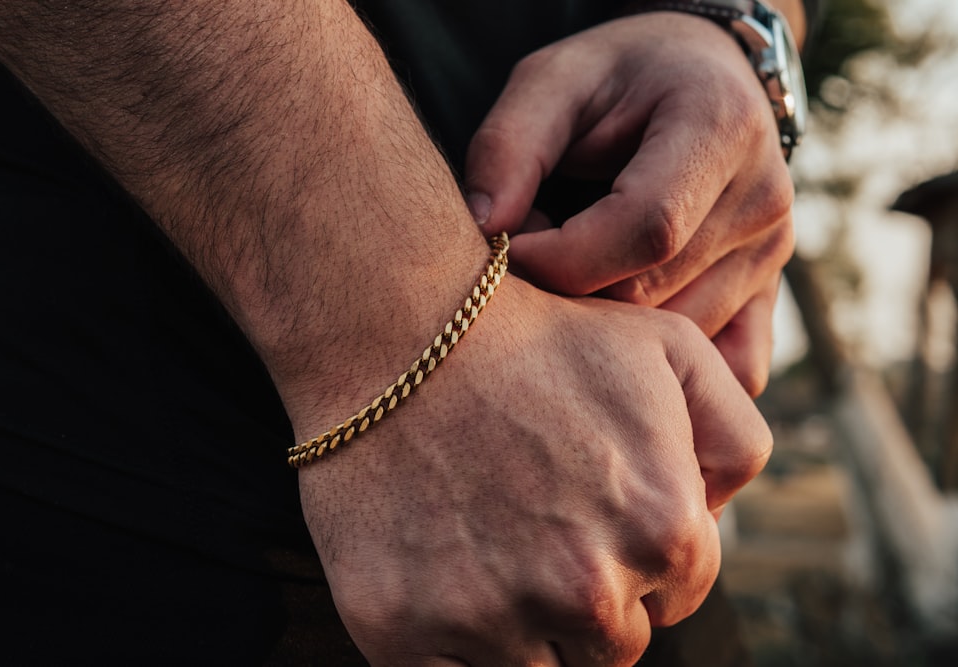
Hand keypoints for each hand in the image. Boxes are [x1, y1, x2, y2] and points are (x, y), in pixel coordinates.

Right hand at [294, 278, 771, 665]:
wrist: (396, 331)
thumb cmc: (534, 336)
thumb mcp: (671, 349)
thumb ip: (736, 438)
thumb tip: (721, 520)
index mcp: (663, 533)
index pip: (677, 597)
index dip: (636, 556)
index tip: (588, 515)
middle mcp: (587, 591)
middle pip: (611, 645)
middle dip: (586, 598)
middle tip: (535, 527)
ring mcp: (492, 620)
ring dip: (523, 627)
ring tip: (489, 544)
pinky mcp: (405, 635)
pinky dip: (456, 648)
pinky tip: (445, 584)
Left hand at [464, 13, 795, 395]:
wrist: (697, 80)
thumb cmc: (617, 78)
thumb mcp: (552, 80)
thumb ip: (510, 147)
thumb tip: (485, 227)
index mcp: (720, 128)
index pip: (648, 229)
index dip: (562, 257)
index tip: (507, 249)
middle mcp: (762, 199)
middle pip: (652, 295)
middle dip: (571, 293)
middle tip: (532, 256)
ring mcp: (772, 255)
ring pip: (677, 340)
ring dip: (608, 329)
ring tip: (575, 272)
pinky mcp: (769, 295)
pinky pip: (728, 367)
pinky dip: (668, 368)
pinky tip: (622, 334)